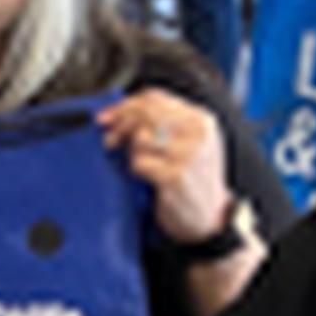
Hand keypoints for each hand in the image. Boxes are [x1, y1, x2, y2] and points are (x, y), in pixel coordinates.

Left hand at [99, 85, 230, 247]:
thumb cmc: (193, 178)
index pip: (155, 98)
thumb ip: (162, 123)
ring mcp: (188, 155)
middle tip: (110, 140)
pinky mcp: (175, 177)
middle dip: (120, 126)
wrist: (209, 217)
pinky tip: (148, 178)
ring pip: (139, 137)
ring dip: (132, 152)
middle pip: (144, 114)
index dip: (125, 105)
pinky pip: (139, 163)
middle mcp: (198, 133)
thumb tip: (117, 113)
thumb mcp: (188, 142)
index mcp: (201, 120)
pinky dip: (136, 170)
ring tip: (144, 164)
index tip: (106, 116)